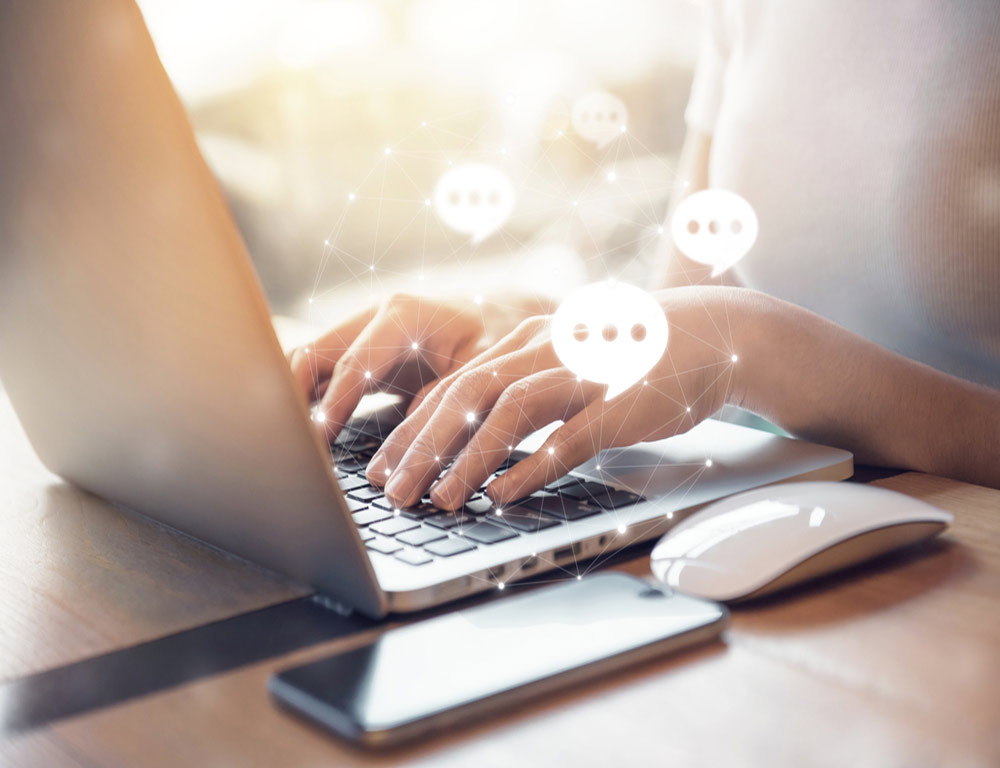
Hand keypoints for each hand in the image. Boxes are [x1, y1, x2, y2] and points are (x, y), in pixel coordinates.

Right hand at [287, 293, 550, 438]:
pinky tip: (308, 437)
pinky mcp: (362, 351)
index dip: (333, 406)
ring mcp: (363, 332)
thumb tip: (415, 435)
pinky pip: (323, 374)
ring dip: (296, 400)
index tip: (317, 442)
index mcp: (401, 315)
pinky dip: (310, 401)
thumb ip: (448, 394)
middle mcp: (374, 316)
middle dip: (294, 398)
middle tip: (290, 445)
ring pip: (310, 362)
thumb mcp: (481, 365)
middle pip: (312, 354)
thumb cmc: (495, 338)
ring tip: (291, 445)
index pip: (352, 364)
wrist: (500, 314)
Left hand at [368, 286, 749, 508]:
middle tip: (392, 491)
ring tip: (439, 500)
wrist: (712, 335)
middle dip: (423, 446)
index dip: (412, 428)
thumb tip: (472, 441)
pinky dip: (531, 466)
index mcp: (526, 339)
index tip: (382, 467)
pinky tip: (501, 494)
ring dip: (469, 458)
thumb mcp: (566, 360)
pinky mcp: (621, 402)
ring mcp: (585, 372)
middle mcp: (546, 349)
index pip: (453, 383)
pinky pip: (568, 436)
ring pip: (511, 410)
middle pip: (468, 393)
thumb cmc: (629, 357)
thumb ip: (522, 387)